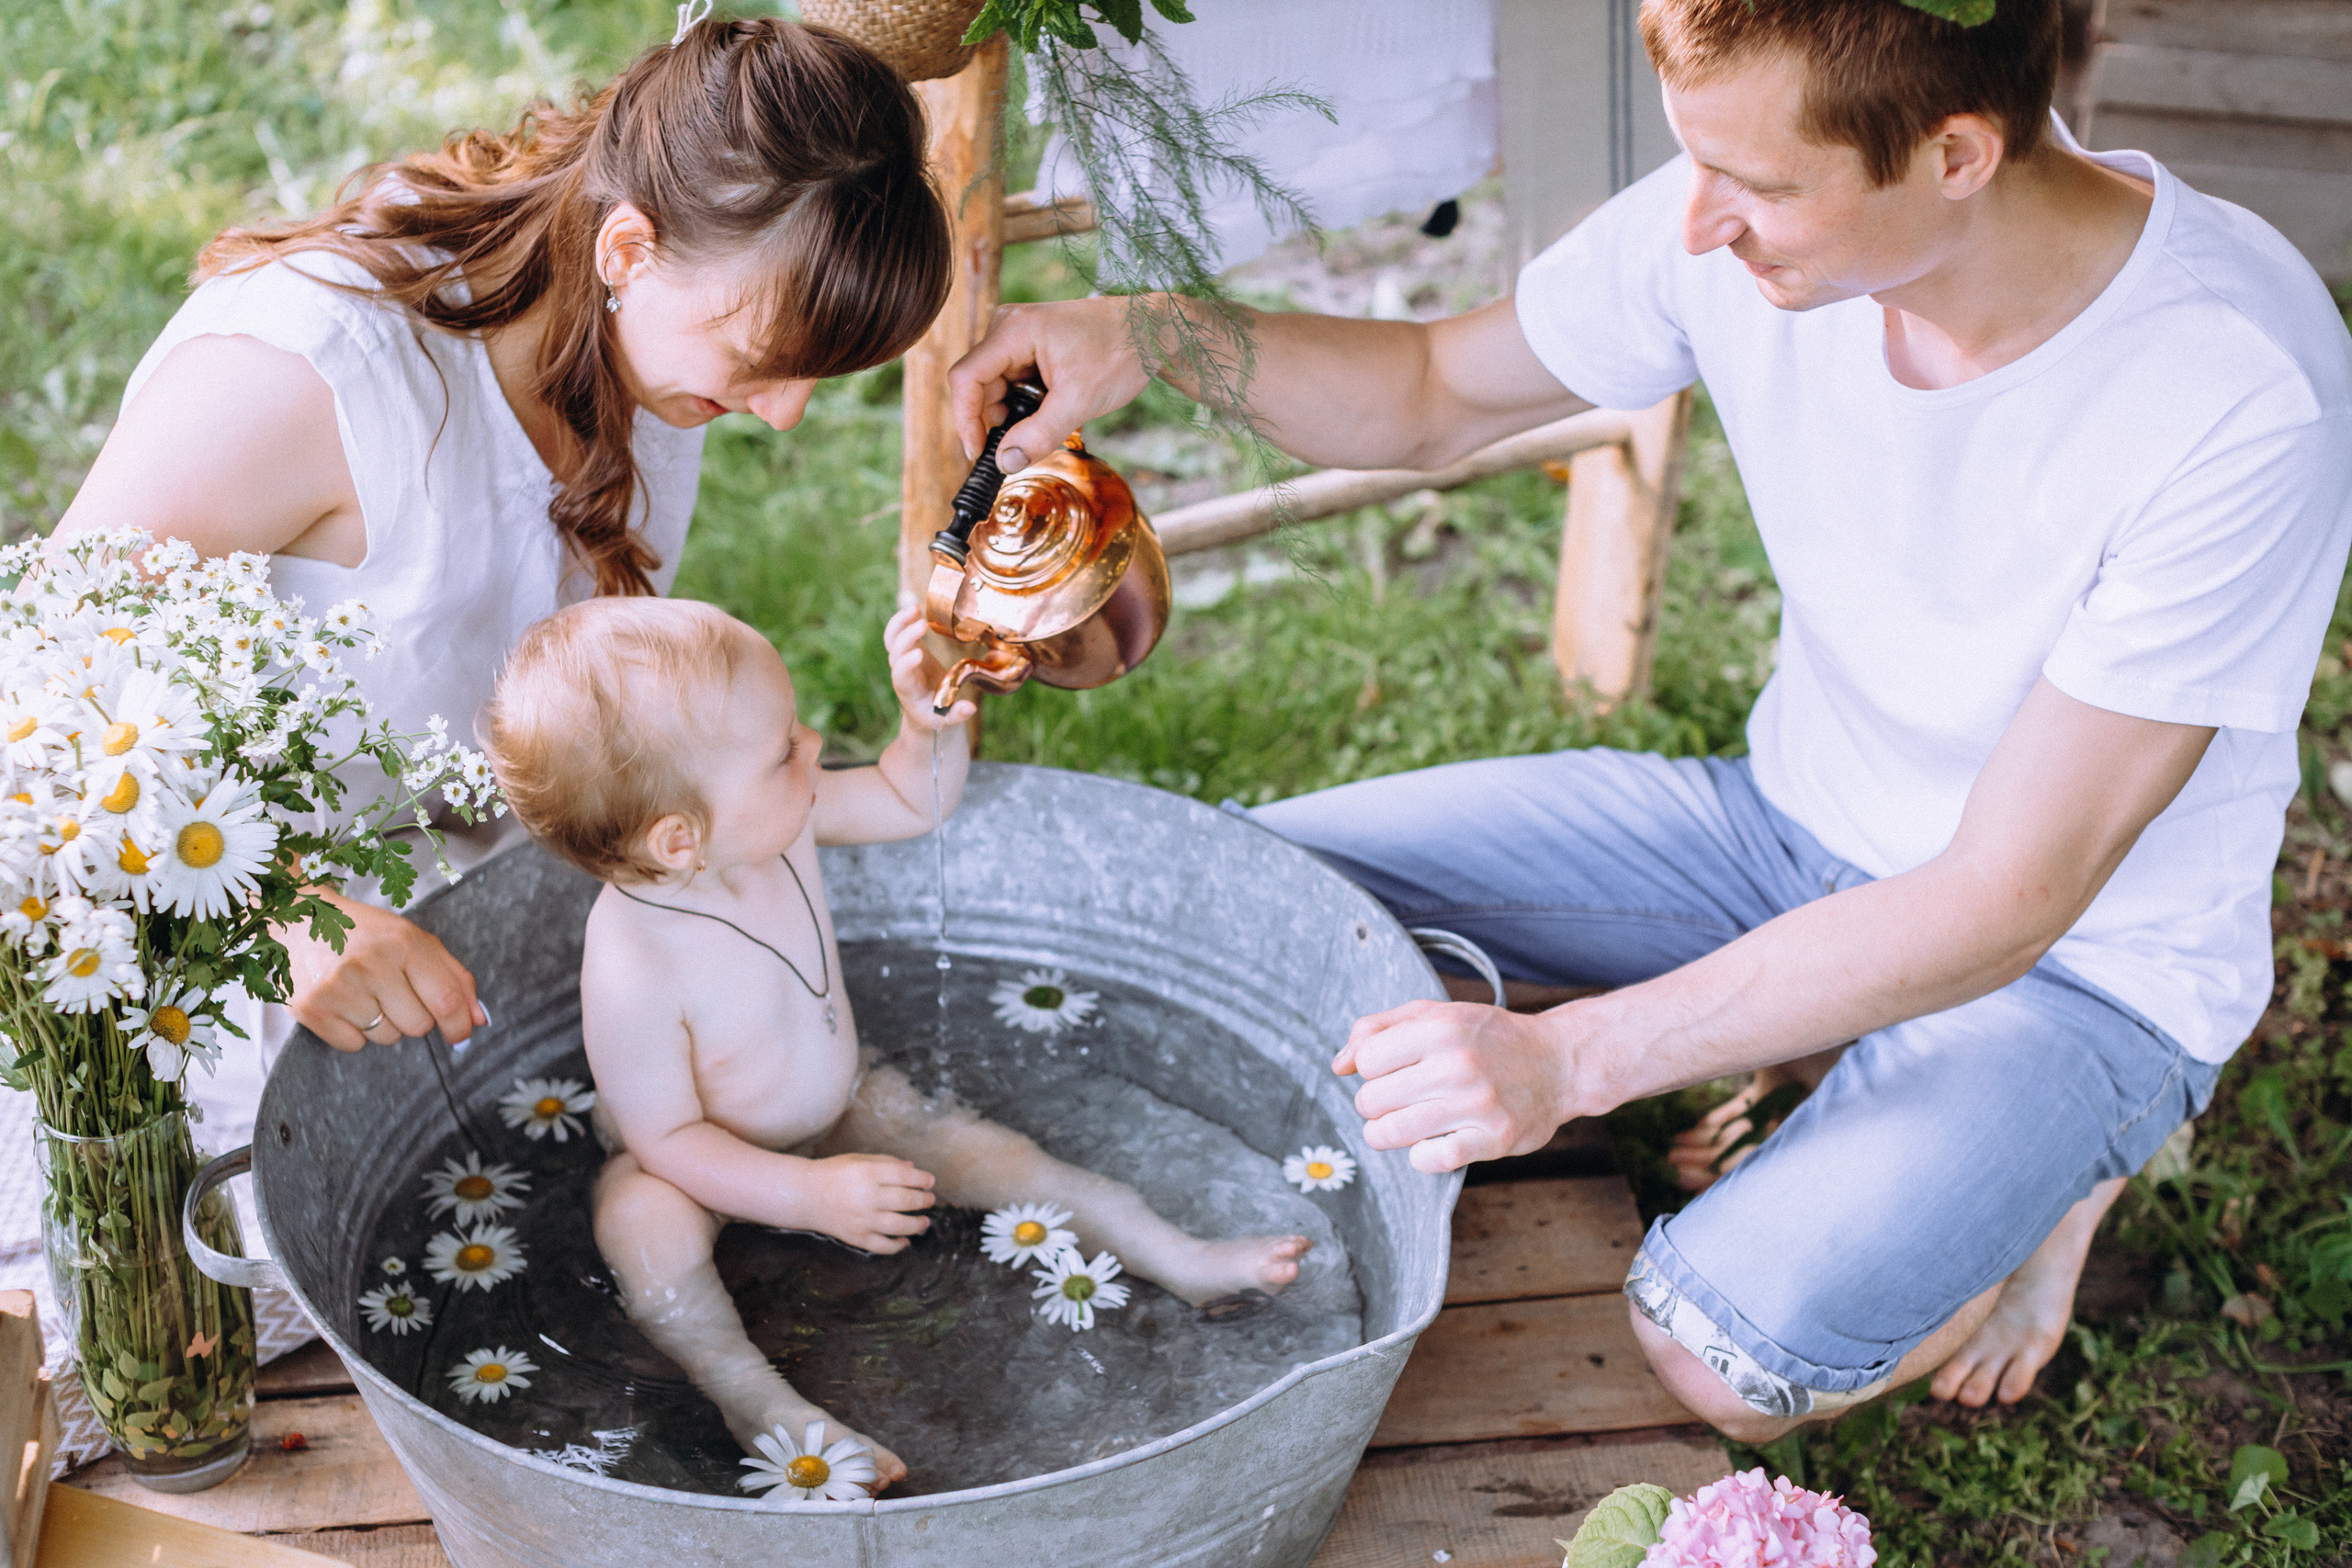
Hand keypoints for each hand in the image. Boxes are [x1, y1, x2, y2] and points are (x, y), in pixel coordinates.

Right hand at [284, 892, 486, 1051]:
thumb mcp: (413, 940)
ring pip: (387, 1038)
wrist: (298, 919)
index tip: (461, 1034)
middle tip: (397, 993)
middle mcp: (371, 964)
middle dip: (416, 1017)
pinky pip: (354, 1045)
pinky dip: (355, 1032)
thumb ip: (453, 977)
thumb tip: (480, 1019)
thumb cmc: (365, 933)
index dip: (460, 1024)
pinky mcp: (312, 1009)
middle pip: (419, 1025)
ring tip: (366, 993)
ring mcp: (338, 988)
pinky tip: (345, 1003)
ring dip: (385, 1023)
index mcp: (403, 942)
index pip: (446, 999)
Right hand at [805, 1153, 935, 1252]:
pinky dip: (897, 1246)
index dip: (922, 1179)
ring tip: (925, 1221)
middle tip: (930, 1200)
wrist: (806, 1195)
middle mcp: (866, 1197)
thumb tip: (914, 1170)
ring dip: (917, 1225)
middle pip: (905, 1201)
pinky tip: (905, 1241)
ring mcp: (861, 1220)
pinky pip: (883, 1246)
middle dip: (923, 1200)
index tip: (930, 1181)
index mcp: (867, 1173)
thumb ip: (888, 1163)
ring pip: (899, 1226)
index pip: (904, 1176)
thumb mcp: (860, 1160)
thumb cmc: (835, 1173)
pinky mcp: (856, 1238)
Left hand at [885, 603, 976, 729]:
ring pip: (892, 640)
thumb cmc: (936, 719)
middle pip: (895, 653)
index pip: (901, 676)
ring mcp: (904, 661)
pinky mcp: (909, 652)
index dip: (906, 664)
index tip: (919, 654)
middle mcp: (902, 674)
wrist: (925, 715)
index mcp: (909, 692)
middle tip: (923, 625)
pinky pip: (898, 634)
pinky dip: (903, 621)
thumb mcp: (947, 722)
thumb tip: (970, 708)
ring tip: (915, 608)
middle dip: (906, 638)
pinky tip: (916, 609)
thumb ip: (957, 715)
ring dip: (900, 623)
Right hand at [948, 297, 1153, 473]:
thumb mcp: (1079, 402)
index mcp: (1014, 330)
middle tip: (1027, 442)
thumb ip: (1039, 435)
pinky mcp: (1029, 344)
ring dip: (1014, 413)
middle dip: (997, 420)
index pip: (966, 378)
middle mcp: (1008, 326)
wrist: (1150, 330)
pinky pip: (1012, 380)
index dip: (966, 420)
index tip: (980, 454)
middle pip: (979, 384)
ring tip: (1051, 419)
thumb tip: (1005, 462)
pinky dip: (1025, 402)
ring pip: (995, 386)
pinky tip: (1052, 407)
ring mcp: (1018, 333)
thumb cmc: (1120, 352)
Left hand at [1335, 999, 1575, 1173]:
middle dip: (1375, 1104)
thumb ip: (1378, 1029)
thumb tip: (1338, 1065)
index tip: (1390, 1072)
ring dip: (1386, 1133)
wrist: (1558, 1062)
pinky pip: (1427, 1160)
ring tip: (1401, 1123)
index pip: (1366, 1061)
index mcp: (1439, 1027)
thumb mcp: (1435, 1015)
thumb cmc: (1488, 1037)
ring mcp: (1476, 1104)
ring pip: (1391, 1132)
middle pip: (1371, 1100)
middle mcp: (1457, 1063)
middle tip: (1397, 1100)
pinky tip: (1432, 1141)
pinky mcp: (1493, 1139)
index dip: (1370, 1070)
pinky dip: (1420, 1155)